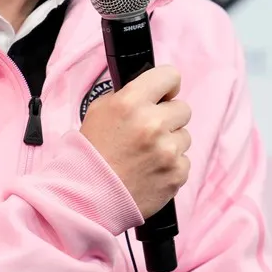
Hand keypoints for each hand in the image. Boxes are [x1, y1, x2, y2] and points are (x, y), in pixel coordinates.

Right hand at [80, 65, 191, 218]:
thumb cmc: (91, 153)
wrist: (87, 196)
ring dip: (170, 143)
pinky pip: (184, 161)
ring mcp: (168, 150)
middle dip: (168, 118)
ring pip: (184, 136)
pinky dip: (170, 166)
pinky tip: (150, 171)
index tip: (164, 95)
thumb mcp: (100, 111)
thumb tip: (151, 91)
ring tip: (145, 155)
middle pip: (182, 108)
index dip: (167, 85)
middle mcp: (152, 123)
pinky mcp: (177, 174)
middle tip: (149, 131)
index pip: (169, 76)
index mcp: (131, 102)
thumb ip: (128, 96)